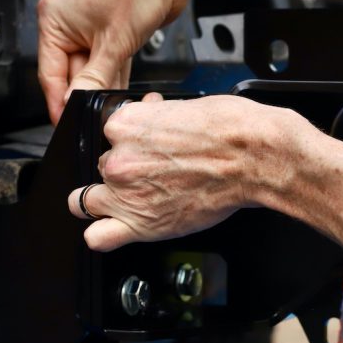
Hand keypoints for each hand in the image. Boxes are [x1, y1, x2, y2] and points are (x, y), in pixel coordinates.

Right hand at [37, 0, 192, 122]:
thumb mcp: (112, 43)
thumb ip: (93, 79)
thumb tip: (76, 102)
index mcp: (53, 19)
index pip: (49, 73)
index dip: (60, 102)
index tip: (67, 124)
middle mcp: (67, 20)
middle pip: (71, 72)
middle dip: (87, 92)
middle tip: (97, 115)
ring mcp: (90, 25)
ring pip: (92, 69)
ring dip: (103, 85)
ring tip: (114, 101)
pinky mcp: (111, 28)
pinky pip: (107, 60)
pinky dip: (115, 74)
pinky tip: (122, 89)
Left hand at [67, 94, 342, 250]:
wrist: (256, 158)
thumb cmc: (233, 130)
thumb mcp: (185, 105)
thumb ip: (155, 115)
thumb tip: (150, 113)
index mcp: (126, 124)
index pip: (106, 132)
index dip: (127, 138)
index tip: (143, 143)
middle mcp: (119, 158)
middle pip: (101, 166)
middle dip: (122, 168)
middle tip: (150, 170)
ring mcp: (126, 194)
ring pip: (86, 201)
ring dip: (105, 200)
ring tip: (130, 198)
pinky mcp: (140, 223)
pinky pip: (98, 237)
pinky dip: (104, 234)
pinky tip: (119, 226)